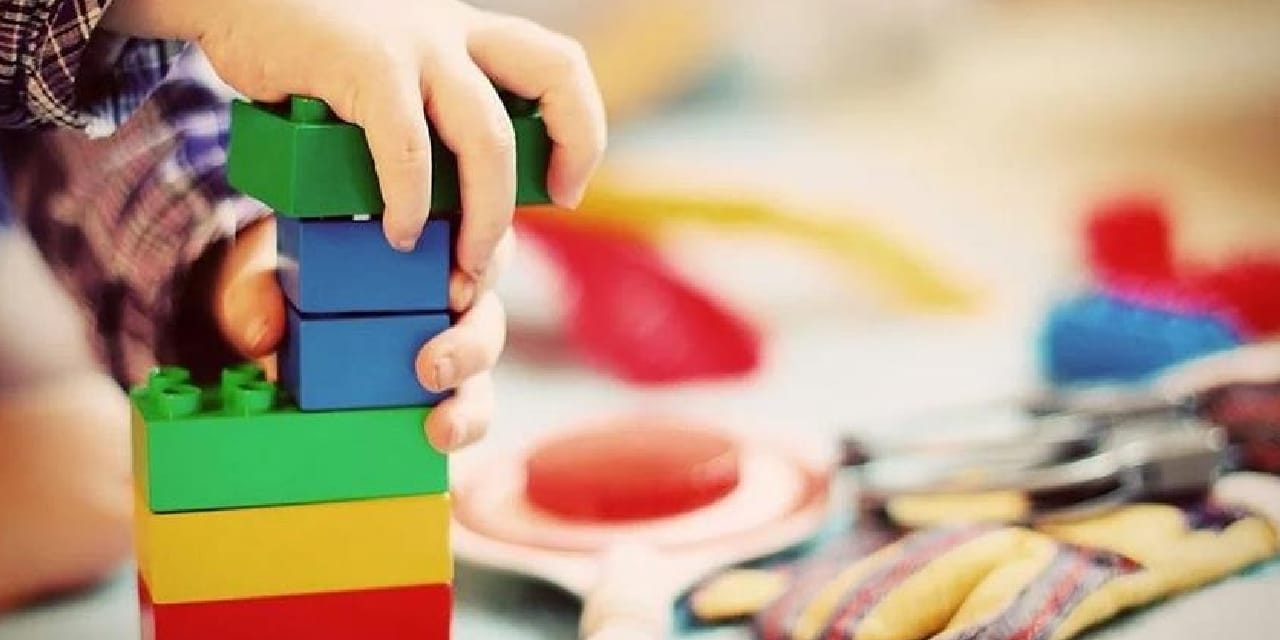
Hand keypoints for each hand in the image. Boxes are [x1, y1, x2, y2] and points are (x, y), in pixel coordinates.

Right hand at [104, 0, 605, 295]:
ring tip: (463, 263)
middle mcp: (451, 32)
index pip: (559, 66)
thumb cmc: (307, 50)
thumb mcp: (386, 69)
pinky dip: (409, 201)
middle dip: (567, 155)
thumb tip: (440, 208)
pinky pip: (407, 146)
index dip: (580, 128)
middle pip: (555, 77)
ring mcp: (413, 45)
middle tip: (544, 215)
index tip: (564, 188)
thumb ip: (422, 116)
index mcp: (465, 35)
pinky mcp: (363, 64)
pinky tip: (396, 232)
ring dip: (486, 214)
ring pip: (487, 137)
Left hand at [213, 215, 512, 451]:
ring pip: (484, 366)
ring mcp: (449, 341)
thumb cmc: (283, 275)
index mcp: (424, 239)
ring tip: (442, 426)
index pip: (478, 239)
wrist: (269, 316)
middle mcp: (448, 290)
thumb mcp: (262, 269)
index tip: (454, 289)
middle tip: (432, 369)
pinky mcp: (441, 388)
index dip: (483, 262)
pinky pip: (469, 407)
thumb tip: (261, 333)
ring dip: (472, 399)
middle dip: (472, 343)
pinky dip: (462, 424)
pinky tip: (437, 437)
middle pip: (487, 310)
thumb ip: (254, 289)